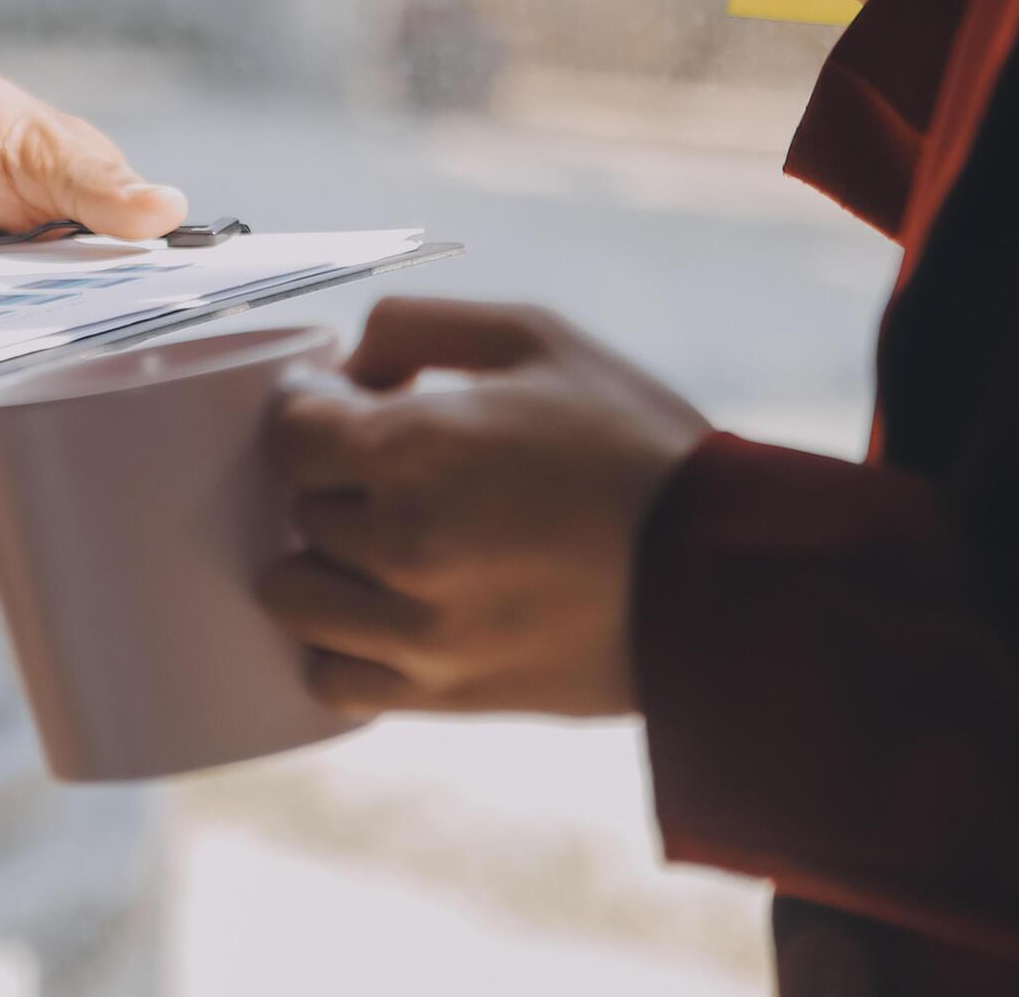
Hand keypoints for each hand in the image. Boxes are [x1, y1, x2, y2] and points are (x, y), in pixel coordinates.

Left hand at [256, 297, 708, 719]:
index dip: (316, 410)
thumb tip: (344, 367)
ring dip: (327, 562)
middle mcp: (400, 542)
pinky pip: (331, 675)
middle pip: (298, 505)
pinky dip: (344, 643)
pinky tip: (390, 609)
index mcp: (415, 448)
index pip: (289, 431)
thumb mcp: (536, 338)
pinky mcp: (444, 692)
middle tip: (405, 471)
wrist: (729, 578)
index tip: (356, 410)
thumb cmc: (637, 445)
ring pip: (292, 593)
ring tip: (388, 543)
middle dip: (339, 479)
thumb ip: (416, 326)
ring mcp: (416, 629)